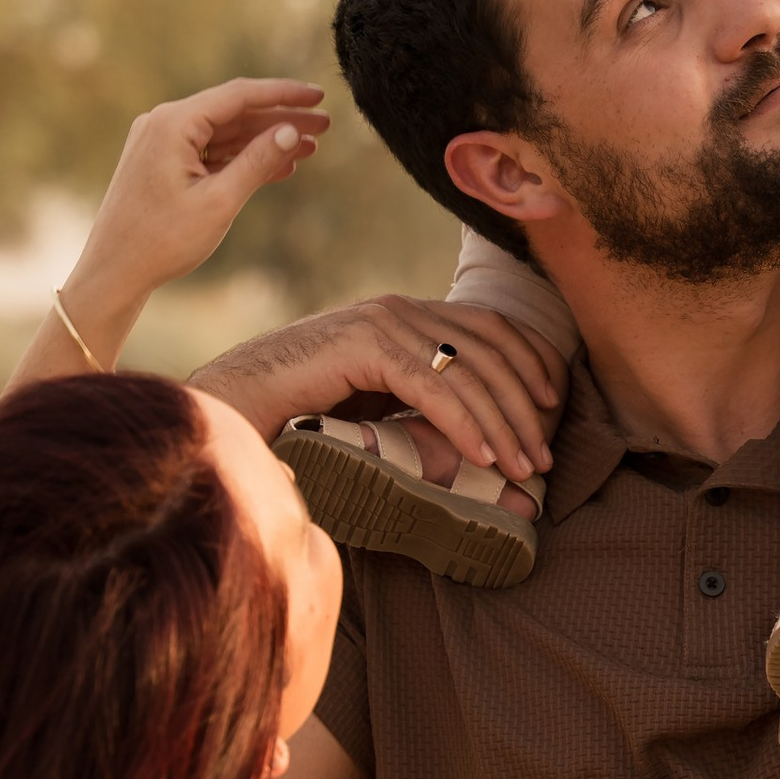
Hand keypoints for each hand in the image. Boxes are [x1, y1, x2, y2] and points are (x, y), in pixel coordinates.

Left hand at [60, 78, 327, 353]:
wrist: (114, 273)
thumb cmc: (161, 241)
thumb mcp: (219, 202)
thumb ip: (257, 162)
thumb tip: (290, 130)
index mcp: (173, 124)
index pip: (239, 96)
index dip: (284, 94)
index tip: (319, 95)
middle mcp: (164, 124)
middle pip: (234, 113)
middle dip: (280, 120)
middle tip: (324, 126)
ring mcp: (161, 143)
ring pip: (225, 135)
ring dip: (266, 141)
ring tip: (309, 148)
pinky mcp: (162, 164)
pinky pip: (210, 153)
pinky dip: (242, 159)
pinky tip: (278, 167)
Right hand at [190, 295, 568, 482]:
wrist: (228, 405)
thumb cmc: (297, 415)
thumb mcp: (374, 404)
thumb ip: (416, 406)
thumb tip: (472, 444)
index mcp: (404, 317)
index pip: (487, 327)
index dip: (528, 362)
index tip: (551, 407)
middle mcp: (397, 310)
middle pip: (488, 346)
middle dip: (524, 404)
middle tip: (545, 458)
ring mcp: (379, 322)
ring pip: (467, 368)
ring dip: (502, 422)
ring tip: (524, 468)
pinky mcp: (362, 346)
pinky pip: (432, 384)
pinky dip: (464, 422)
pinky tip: (484, 458)